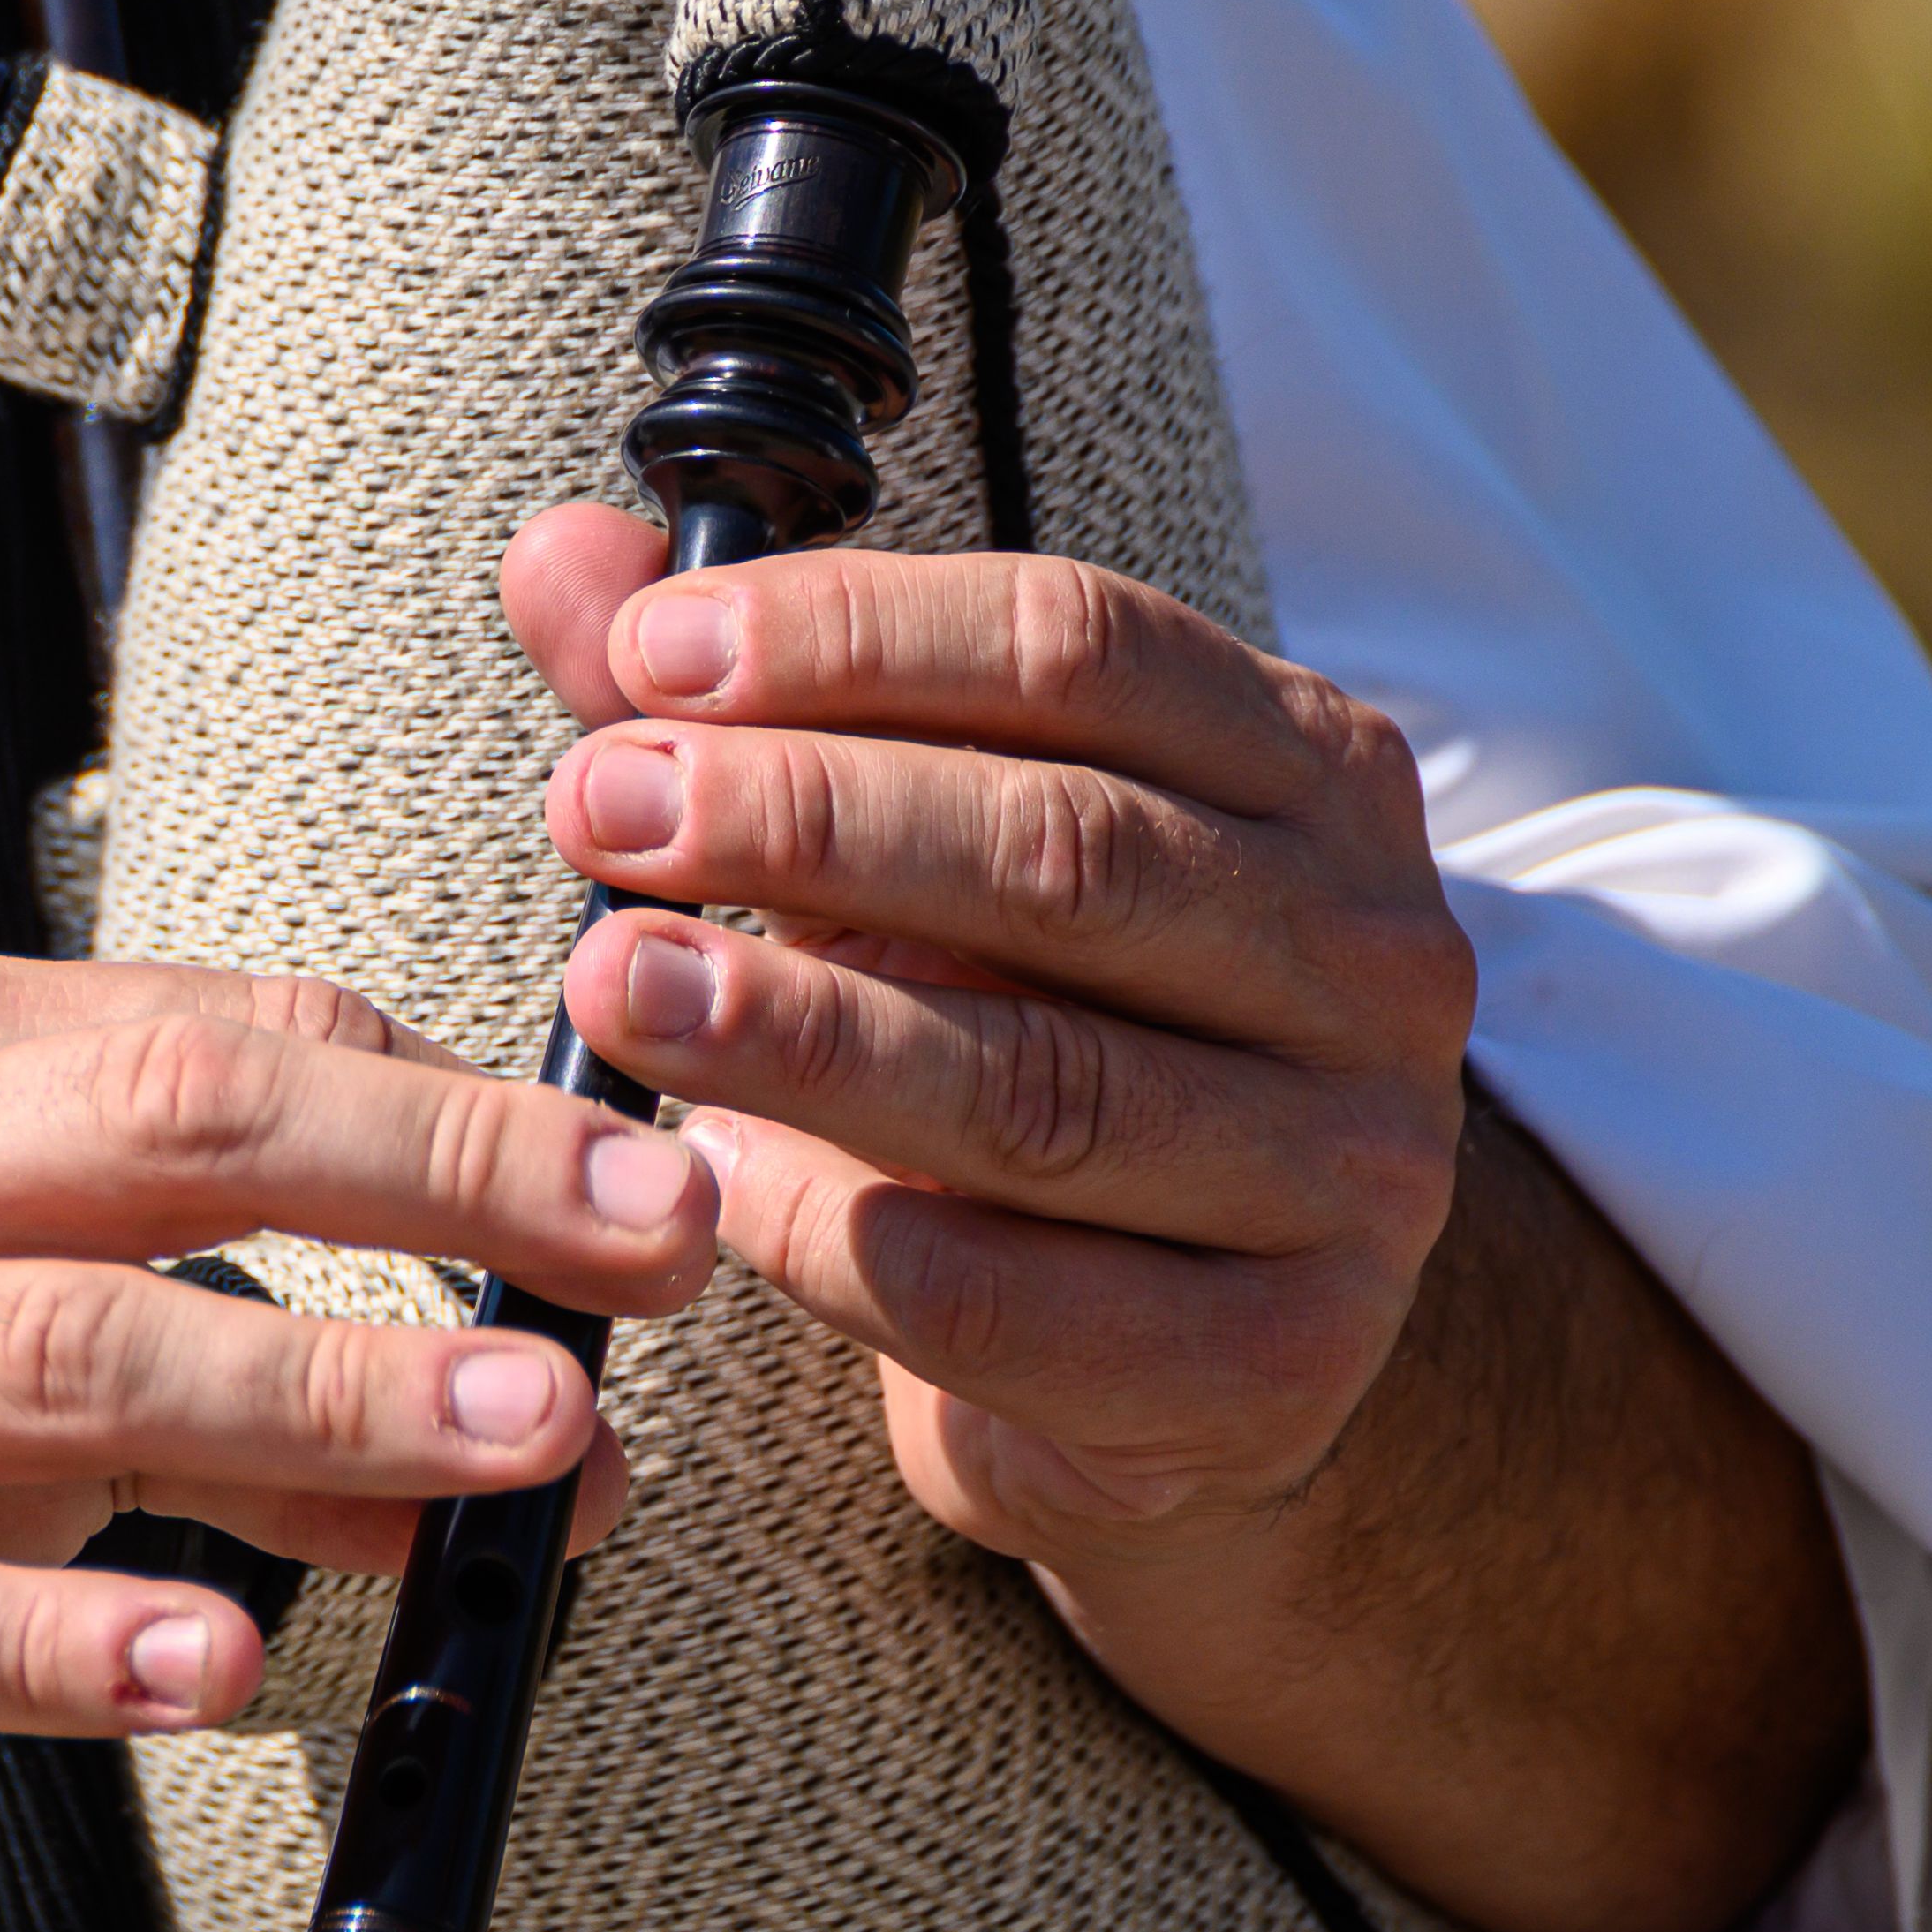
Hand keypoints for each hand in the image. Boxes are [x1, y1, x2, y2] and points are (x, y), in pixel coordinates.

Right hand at [0, 950, 707, 1876]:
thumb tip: (523, 1446)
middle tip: (652, 1254)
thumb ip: (232, 1382)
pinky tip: (218, 1670)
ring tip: (516, 1455)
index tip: (638, 1173)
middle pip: (170, 1134)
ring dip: (315, 1400)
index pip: (213, 1034)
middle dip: (439, 1189)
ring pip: (60, 1352)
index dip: (450, 1102)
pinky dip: (65, 1636)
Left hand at [505, 503, 1860, 1931]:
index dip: (853, 636)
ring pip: (1036, 1087)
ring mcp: (1348, 1175)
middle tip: (597, 810)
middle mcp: (1372, 960)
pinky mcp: (1273, 1370)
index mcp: (1309, 775)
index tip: (645, 661)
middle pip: (1065, 853)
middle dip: (806, 821)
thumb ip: (746, 710)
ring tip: (617, 984)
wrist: (1169, 1349)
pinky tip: (704, 1179)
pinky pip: (998, 1296)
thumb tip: (558, 561)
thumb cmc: (1023, 1034)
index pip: (1081, 646)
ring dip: (797, 1031)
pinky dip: (825, 1230)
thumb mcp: (903, 854)